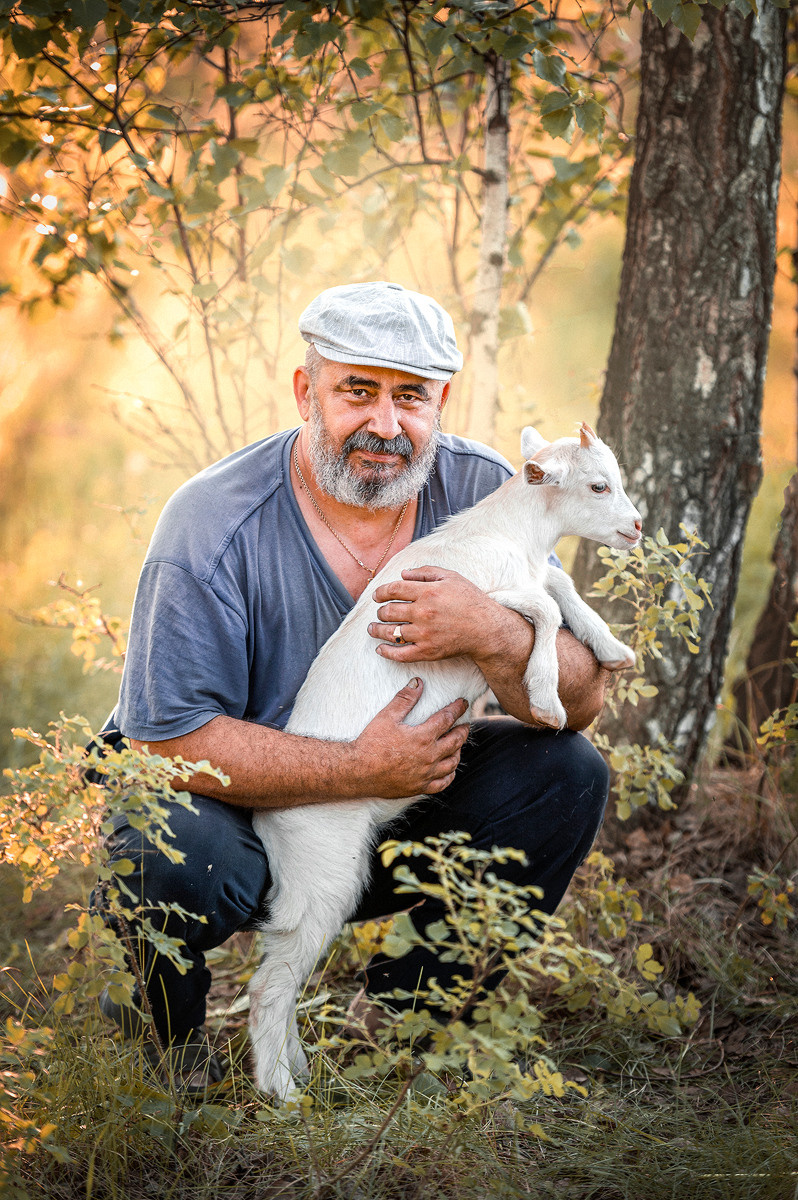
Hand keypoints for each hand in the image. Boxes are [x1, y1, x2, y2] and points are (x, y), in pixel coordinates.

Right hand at [352, 677, 468, 796]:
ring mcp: (426, 774)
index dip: (457, 709)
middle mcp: (429, 757)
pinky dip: (449, 775)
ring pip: (452, 763)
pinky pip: (442, 783)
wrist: (358, 771)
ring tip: (457, 745)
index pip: (447, 719)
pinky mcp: (420, 787)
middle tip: (465, 724)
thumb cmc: (371, 742)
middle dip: (463, 730)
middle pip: (456, 741)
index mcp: (423, 737)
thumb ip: (405, 699)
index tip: (463, 703)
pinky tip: (448, 769)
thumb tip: (418, 682)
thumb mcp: (387, 716)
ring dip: (458, 751)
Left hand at [368, 566, 507, 662]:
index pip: (393, 589)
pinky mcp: (427, 651)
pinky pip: (400, 654)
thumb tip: (403, 573)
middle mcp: (423, 612)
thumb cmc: (470, 600)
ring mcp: (424, 634)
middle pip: (388, 611)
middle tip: (379, 613)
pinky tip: (380, 649)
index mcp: (428, 591)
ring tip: (372, 629)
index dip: (380, 592)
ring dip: (377, 630)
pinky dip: (386, 652)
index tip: (376, 596)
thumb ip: (426, 571)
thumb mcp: (451, 577)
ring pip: (390, 632)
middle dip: (380, 612)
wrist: (486, 629)